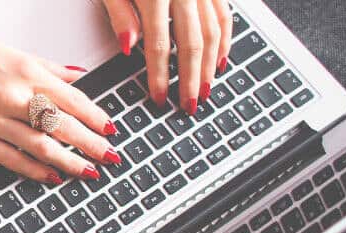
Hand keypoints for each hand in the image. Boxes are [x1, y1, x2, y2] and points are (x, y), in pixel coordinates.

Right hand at [0, 0, 120, 182]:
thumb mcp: (7, 51)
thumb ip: (45, 66)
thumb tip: (75, 76)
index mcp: (24, 72)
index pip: (72, 100)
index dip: (96, 118)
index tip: (111, 130)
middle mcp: (13, 96)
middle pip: (63, 126)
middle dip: (92, 145)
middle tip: (111, 158)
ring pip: (42, 146)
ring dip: (70, 162)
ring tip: (88, 173)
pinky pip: (12, 159)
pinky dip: (35, 170)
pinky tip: (51, 176)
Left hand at [103, 0, 232, 113]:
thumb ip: (120, 14)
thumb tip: (127, 46)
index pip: (158, 45)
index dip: (159, 75)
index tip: (159, 98)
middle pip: (191, 45)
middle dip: (191, 80)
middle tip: (189, 105)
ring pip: (212, 33)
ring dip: (209, 66)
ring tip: (204, 90)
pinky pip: (224, 15)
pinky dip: (225, 40)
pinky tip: (220, 60)